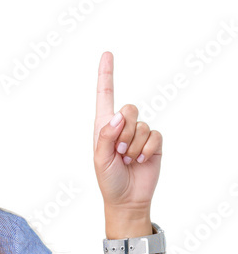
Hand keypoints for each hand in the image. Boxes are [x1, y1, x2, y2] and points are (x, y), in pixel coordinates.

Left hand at [93, 51, 161, 212]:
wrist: (127, 199)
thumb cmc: (109, 180)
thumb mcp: (100, 159)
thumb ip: (106, 135)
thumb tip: (118, 115)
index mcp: (104, 127)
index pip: (105, 96)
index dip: (106, 75)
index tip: (107, 54)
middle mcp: (122, 126)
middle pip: (129, 109)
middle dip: (124, 132)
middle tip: (119, 152)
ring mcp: (139, 134)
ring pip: (142, 125)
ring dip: (134, 146)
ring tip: (128, 160)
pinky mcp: (153, 143)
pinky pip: (154, 136)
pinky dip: (147, 150)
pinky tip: (141, 161)